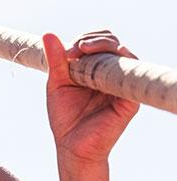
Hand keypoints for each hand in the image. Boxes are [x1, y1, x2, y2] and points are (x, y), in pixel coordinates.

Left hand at [41, 30, 139, 166]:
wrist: (72, 147)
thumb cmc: (65, 118)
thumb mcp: (57, 85)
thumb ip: (56, 61)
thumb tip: (48, 34)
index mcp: (95, 69)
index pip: (97, 42)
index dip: (85, 39)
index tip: (67, 50)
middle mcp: (111, 73)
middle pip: (111, 42)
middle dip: (94, 40)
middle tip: (76, 49)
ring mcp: (122, 84)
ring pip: (122, 53)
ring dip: (103, 46)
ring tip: (84, 51)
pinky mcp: (130, 98)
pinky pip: (131, 73)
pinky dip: (119, 62)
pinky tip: (102, 63)